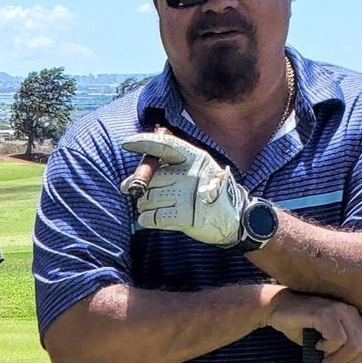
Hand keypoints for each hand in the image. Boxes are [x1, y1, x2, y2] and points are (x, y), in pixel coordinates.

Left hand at [121, 132, 247, 246]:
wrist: (235, 218)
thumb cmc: (207, 194)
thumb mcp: (195, 173)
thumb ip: (166, 172)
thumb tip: (127, 183)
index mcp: (195, 158)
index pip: (166, 145)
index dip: (144, 142)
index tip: (126, 143)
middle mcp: (192, 173)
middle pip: (152, 178)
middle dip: (138, 188)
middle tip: (137, 195)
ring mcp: (189, 194)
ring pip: (149, 198)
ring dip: (143, 206)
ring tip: (149, 208)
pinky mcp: (186, 216)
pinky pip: (154, 217)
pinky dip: (146, 220)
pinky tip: (148, 219)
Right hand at [267, 290, 361, 362]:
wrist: (275, 309)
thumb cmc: (298, 327)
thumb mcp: (321, 347)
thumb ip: (340, 357)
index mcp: (353, 320)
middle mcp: (350, 313)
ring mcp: (339, 311)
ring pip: (354, 345)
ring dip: (338, 360)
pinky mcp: (326, 313)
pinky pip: (338, 338)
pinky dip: (328, 348)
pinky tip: (317, 346)